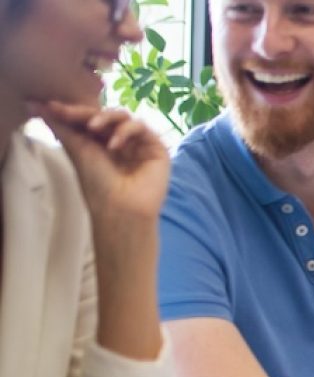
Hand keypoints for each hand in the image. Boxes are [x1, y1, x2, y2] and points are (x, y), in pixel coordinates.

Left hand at [33, 101, 169, 222]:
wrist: (120, 208)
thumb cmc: (97, 184)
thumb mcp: (76, 150)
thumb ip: (59, 125)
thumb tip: (31, 103)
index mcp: (99, 143)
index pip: (88, 119)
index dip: (72, 111)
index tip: (50, 106)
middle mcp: (119, 141)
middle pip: (105, 115)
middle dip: (86, 112)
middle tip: (68, 112)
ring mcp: (138, 143)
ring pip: (124, 117)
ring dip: (107, 118)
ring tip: (93, 129)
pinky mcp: (155, 147)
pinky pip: (141, 127)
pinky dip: (126, 131)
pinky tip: (115, 146)